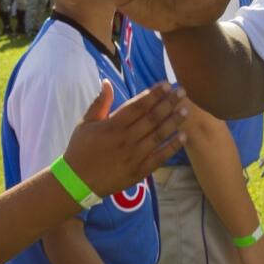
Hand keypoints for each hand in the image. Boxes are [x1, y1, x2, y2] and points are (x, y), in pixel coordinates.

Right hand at [63, 81, 187, 197]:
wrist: (77, 182)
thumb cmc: (80, 150)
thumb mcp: (85, 124)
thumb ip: (99, 103)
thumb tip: (107, 82)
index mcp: (112, 125)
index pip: (138, 106)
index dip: (154, 94)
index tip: (167, 85)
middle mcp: (126, 139)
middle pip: (152, 118)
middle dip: (168, 103)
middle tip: (182, 92)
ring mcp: (134, 156)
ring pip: (158, 135)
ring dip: (173, 121)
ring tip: (186, 110)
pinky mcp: (139, 171)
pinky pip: (159, 157)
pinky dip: (172, 147)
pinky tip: (183, 136)